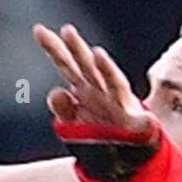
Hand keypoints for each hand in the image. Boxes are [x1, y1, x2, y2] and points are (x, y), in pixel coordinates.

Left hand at [33, 24, 153, 134]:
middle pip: (86, 65)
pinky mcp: (134, 122)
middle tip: (67, 30)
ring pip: (111, 82)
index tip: (39, 30)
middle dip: (77, 49)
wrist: (125, 151)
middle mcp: (100, 89)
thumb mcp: (73, 122)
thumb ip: (62, 108)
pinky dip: (142, 118)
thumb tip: (57, 92)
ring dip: (106, 68)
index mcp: (84, 87)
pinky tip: (143, 114)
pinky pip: (138, 119)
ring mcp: (118, 103)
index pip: (67, 64)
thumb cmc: (98, 132)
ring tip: (98, 55)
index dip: (54, 48)